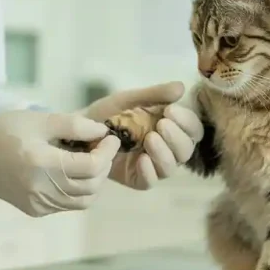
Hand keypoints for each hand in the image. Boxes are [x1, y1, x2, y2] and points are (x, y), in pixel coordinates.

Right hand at [0, 111, 120, 216]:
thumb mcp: (39, 120)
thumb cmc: (4, 130)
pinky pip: (68, 205)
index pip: (91, 167)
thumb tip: (102, 132)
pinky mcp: (35, 210)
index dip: (107, 152)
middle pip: (91, 185)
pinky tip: (71, 172)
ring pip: (84, 200)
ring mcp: (38, 204)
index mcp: (41, 164)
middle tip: (102, 147)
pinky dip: (78, 190)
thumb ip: (74, 126)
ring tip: (90, 160)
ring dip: (94, 181)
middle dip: (104, 166)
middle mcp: (41, 189)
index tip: (110, 138)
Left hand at [83, 82, 203, 189]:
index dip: (187, 122)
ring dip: (164, 153)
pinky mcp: (136, 178)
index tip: (171, 111)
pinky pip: (150, 182)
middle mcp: (165, 148)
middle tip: (161, 125)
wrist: (77, 130)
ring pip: (171, 167)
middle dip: (177, 138)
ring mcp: (151, 164)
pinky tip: (141, 159)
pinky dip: (149, 172)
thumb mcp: (128, 99)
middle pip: (186, 150)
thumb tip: (181, 87)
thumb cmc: (105, 113)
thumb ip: (154, 95)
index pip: (192, 129)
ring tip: (149, 139)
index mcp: (169, 127)